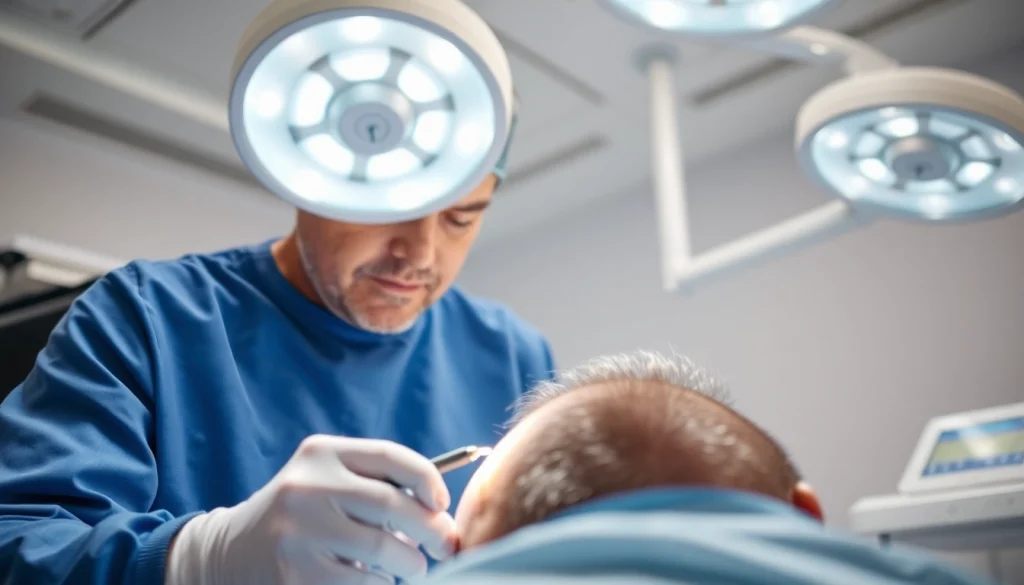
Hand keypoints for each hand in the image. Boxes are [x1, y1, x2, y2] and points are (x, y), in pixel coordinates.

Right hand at [165, 435, 457, 584]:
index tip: (442, 502)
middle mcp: (307, 488)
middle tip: (445, 544)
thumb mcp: (325, 478)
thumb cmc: (301, 512)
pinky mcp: (297, 576)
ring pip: (385, 552)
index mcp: (320, 454)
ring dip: (410, 563)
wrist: (230, 551)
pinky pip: (365, 584)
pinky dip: (380, 584)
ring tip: (409, 564)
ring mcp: (299, 534)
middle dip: (433, 529)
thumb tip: (439, 508)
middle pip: (394, 506)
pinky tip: (372, 578)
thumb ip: (374, 480)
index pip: (390, 456)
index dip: (428, 479)